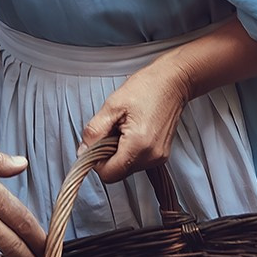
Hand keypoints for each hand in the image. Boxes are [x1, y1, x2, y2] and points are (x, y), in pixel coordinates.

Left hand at [78, 56, 192, 183]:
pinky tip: (132, 132)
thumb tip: (84, 151)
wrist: (173, 82)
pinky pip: (137, 162)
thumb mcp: (112, 105)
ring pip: (126, 168)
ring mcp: (159, 157)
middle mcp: (151, 156)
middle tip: (110, 131)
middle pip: (117, 172)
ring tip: (123, 129)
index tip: (95, 144)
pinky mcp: (161, 155)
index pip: (108, 174)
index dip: (96, 161)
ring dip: (118, 153)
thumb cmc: (147, 88)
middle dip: (107, 156)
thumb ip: (94, 131)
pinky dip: (129, 151)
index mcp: (139, 145)